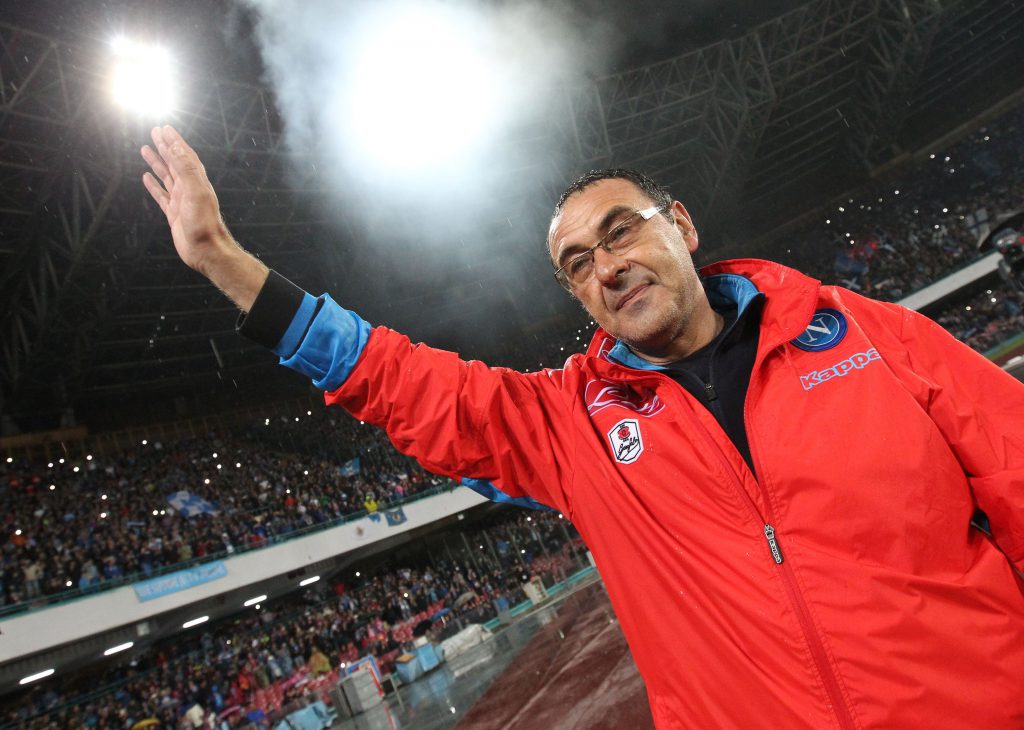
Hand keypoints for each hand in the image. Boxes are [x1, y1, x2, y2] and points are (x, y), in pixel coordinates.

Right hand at [141, 126, 230, 274]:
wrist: (206, 251)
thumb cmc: (204, 224)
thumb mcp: (195, 192)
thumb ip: (186, 169)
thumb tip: (175, 146)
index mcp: (196, 181)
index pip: (184, 156)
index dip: (174, 142)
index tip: (164, 128)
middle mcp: (189, 189)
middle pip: (174, 162)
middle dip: (165, 147)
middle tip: (154, 132)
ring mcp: (181, 201)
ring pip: (167, 176)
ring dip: (157, 162)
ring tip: (145, 149)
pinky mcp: (174, 214)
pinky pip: (161, 195)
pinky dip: (153, 185)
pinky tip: (146, 177)